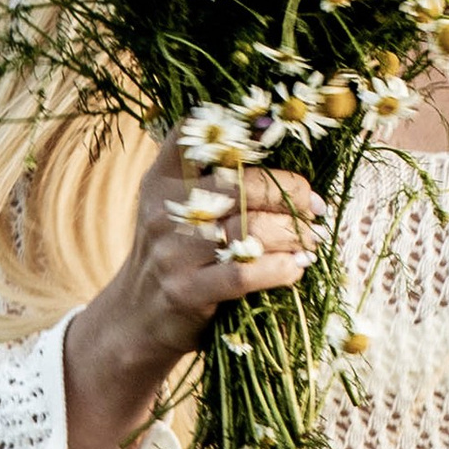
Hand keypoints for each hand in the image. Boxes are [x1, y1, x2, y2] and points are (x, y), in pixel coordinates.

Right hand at [64, 139, 322, 448]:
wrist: (136, 320)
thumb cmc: (174, 257)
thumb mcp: (174, 209)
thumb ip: (209, 178)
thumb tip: (280, 154)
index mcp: (163, 179)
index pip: (197, 134)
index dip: (242, 128)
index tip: (281, 134)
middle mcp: (164, 210)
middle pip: (240, 184)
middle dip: (288, 191)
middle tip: (313, 206)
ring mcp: (172, 252)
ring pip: (247, 229)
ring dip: (291, 234)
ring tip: (310, 240)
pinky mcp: (186, 292)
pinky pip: (243, 274)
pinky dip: (279, 269)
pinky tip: (295, 269)